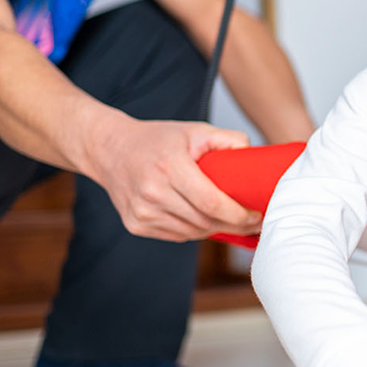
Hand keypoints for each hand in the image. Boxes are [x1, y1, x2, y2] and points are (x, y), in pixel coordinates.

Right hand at [87, 117, 260, 241]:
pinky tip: (205, 220)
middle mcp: (152, 193)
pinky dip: (195, 230)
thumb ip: (227, 140)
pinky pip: (177, 236)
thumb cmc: (156, 140)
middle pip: (205, 222)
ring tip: (233, 221)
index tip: (257, 216)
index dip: (239, 215)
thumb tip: (252, 156)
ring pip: (193, 232)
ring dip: (216, 229)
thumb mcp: (194, 130)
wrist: (109, 150)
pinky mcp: (136, 225)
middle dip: (235, 226)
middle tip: (254, 223)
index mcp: (169, 167)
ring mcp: (141, 213)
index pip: (212, 203)